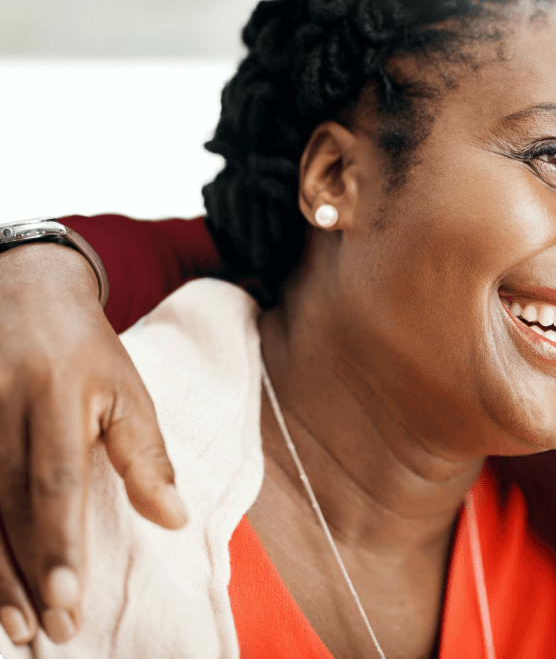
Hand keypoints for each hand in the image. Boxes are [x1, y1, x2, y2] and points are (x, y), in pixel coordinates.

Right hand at [0, 243, 185, 644]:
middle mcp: (1, 409)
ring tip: (15, 625)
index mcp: (55, 397)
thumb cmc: (87, 353)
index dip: (58, 545)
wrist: (25, 294)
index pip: (53, 484)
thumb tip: (174, 520)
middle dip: (26, 575)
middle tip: (50, 629)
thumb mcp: (129, 391)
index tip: (68, 600)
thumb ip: (147, 456)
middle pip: (6, 507)